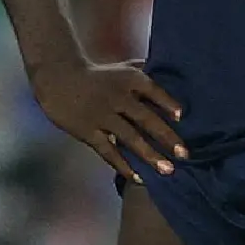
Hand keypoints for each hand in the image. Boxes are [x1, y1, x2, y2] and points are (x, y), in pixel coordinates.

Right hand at [32, 61, 186, 183]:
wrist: (60, 78)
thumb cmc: (100, 75)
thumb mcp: (125, 68)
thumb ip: (148, 72)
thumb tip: (176, 73)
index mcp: (131, 80)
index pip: (154, 91)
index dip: (169, 103)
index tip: (183, 116)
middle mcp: (119, 98)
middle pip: (146, 118)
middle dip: (167, 137)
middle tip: (185, 154)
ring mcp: (103, 116)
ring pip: (130, 138)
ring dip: (150, 155)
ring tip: (167, 170)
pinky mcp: (88, 132)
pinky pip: (108, 151)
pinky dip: (123, 165)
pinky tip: (138, 177)